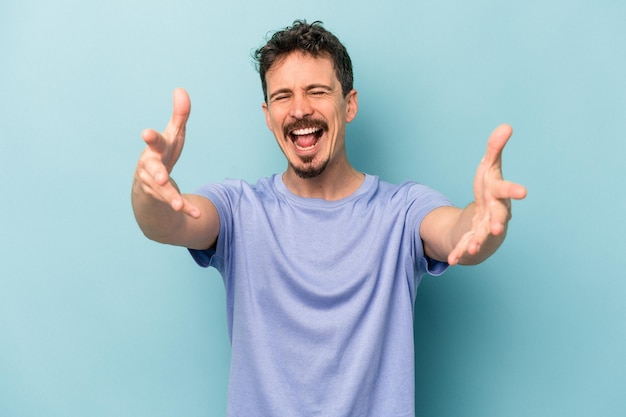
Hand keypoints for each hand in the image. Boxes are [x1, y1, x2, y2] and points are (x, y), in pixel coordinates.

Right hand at [134, 88, 199, 217]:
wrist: (148, 185)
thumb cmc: (162, 154)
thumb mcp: (172, 135)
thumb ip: (179, 116)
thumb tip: (181, 90)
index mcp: (156, 149)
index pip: (155, 142)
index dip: (152, 138)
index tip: (146, 134)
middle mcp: (151, 167)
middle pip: (153, 170)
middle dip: (156, 173)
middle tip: (161, 177)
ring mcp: (154, 185)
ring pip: (162, 191)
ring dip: (171, 198)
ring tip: (178, 205)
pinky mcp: (161, 199)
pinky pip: (174, 204)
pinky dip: (185, 209)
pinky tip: (196, 214)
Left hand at [448, 124, 526, 264]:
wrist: (487, 218)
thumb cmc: (489, 190)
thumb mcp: (489, 167)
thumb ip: (495, 149)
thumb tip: (506, 126)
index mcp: (498, 195)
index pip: (506, 190)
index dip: (514, 191)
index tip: (523, 192)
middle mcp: (495, 214)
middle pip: (497, 218)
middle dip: (497, 222)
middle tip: (497, 228)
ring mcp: (484, 228)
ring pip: (482, 236)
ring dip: (477, 242)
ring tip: (472, 249)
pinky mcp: (472, 239)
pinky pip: (465, 247)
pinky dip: (459, 253)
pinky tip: (452, 260)